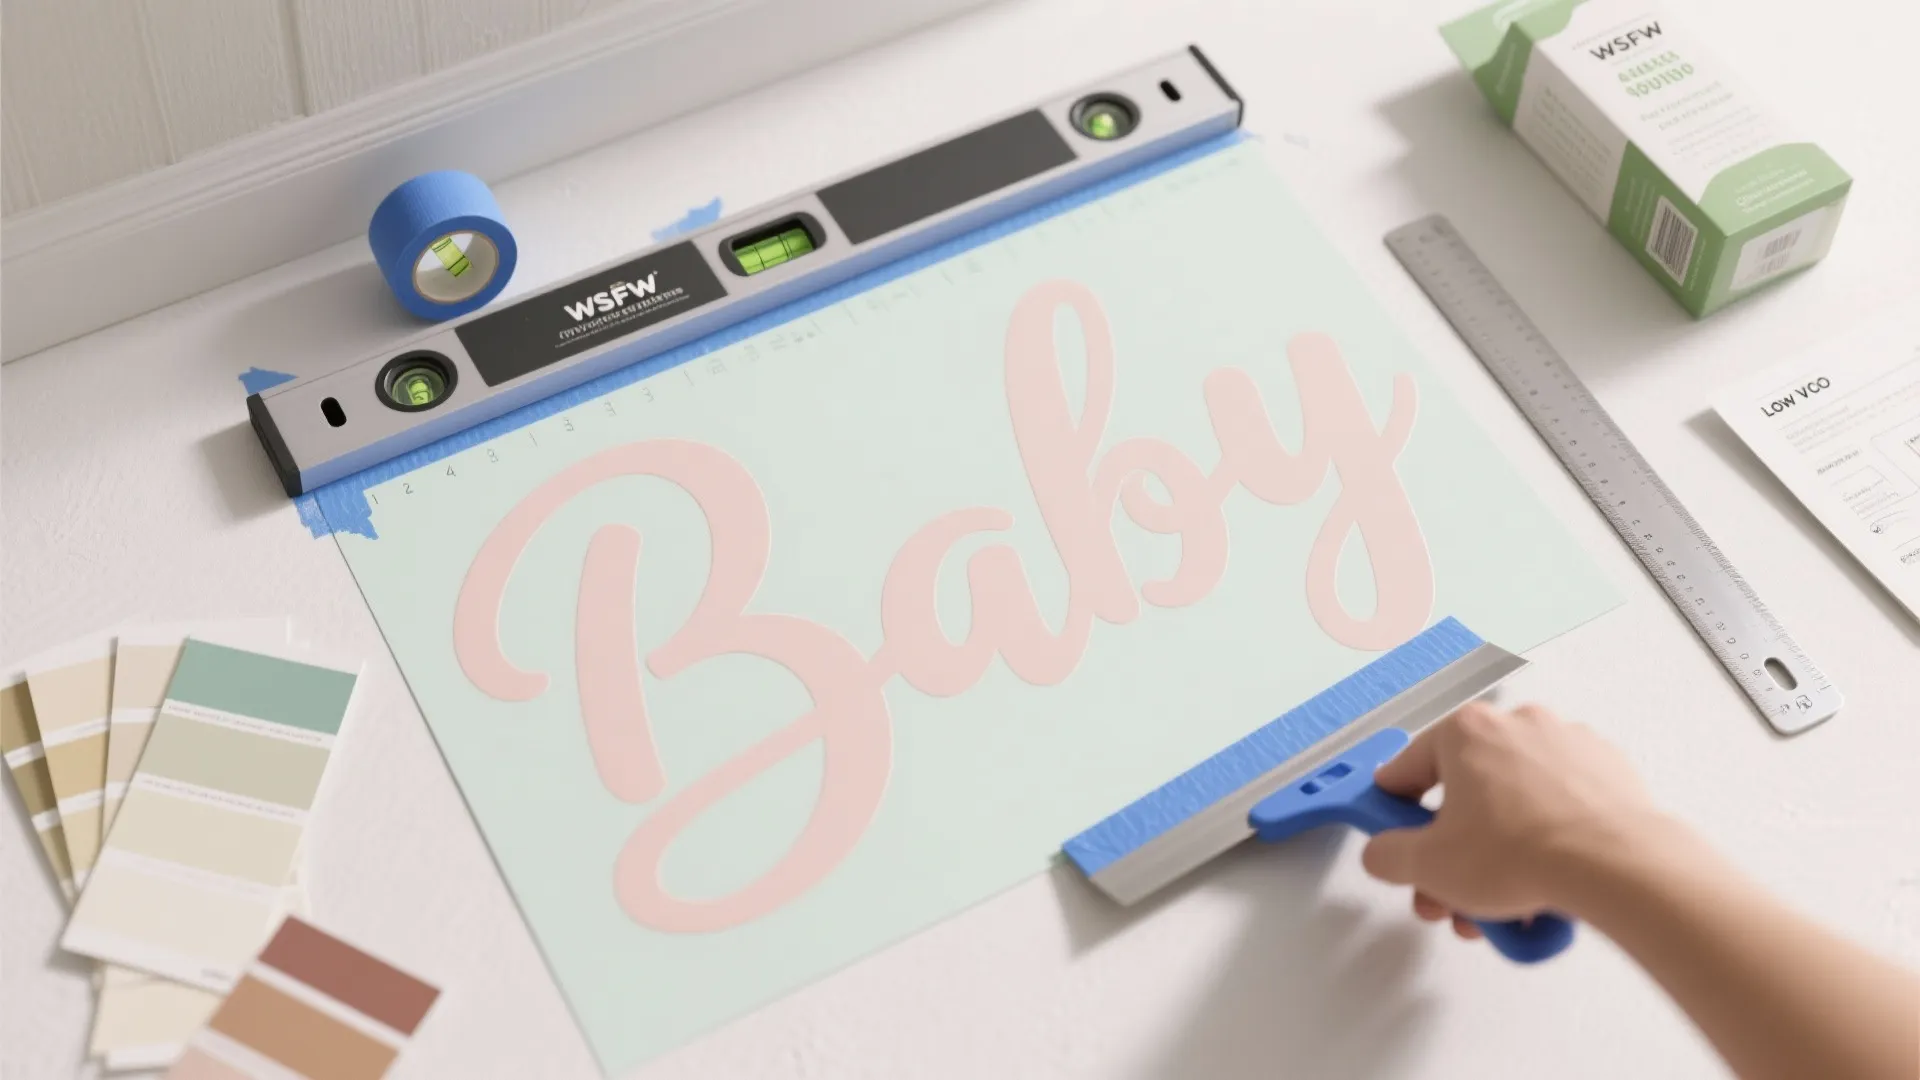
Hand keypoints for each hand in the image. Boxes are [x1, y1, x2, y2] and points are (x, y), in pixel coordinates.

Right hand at [1360, 701, 1667, 935]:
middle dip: (1452, 855)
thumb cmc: (1524, 854)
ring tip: (1503, 910)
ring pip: (1514, 806)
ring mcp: (1567, 746)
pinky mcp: (1608, 773)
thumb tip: (1384, 853)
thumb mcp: (1426, 866)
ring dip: (1499, 856)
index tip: (1396, 841)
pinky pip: (1560, 810)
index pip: (1406, 770)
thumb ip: (1385, 856)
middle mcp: (1515, 726)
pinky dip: (1548, 844)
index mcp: (1464, 731)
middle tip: (1450, 896)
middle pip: (1465, 796)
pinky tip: (1547, 887)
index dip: (1392, 813)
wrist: (1618, 868)